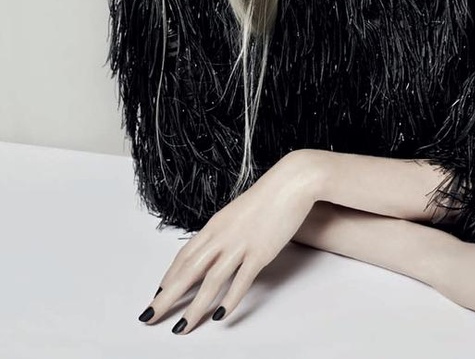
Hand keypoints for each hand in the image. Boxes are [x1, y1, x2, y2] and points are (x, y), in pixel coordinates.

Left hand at [137, 149, 319, 333]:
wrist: (291, 181)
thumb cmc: (267, 196)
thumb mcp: (237, 213)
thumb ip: (224, 231)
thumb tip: (214, 248)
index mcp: (215, 225)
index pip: (184, 256)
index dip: (168, 277)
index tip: (157, 295)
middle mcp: (222, 235)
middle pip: (188, 271)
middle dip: (167, 297)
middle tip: (149, 317)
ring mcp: (240, 244)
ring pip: (211, 280)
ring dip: (194, 307)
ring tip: (181, 327)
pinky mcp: (260, 251)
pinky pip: (241, 280)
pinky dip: (229, 300)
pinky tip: (220, 316)